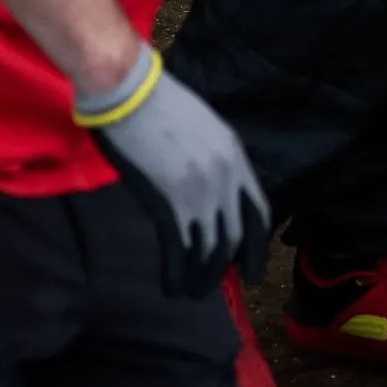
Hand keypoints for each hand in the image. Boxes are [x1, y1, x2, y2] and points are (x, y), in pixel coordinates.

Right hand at [78, 47, 272, 296]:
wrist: (129, 92)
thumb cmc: (157, 103)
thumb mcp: (203, 126)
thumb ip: (211, 156)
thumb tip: (204, 181)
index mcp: (235, 157)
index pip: (258, 210)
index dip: (256, 242)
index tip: (252, 265)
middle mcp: (225, 178)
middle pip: (237, 235)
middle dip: (231, 266)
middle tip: (224, 285)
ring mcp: (199, 193)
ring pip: (210, 249)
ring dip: (202, 277)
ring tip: (193, 294)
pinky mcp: (169, 204)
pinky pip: (179, 249)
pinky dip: (177, 273)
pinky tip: (171, 287)